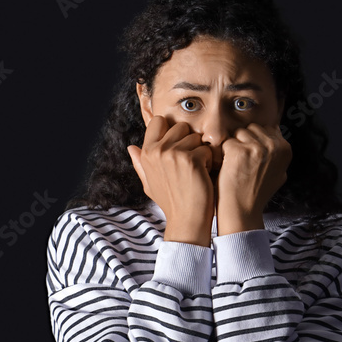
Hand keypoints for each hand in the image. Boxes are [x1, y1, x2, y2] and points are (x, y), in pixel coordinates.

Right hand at [128, 115, 214, 245]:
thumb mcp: (150, 183)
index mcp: (146, 153)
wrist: (186, 220)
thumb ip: (141, 164)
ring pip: (195, 136)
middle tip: (189, 162)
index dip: (172, 131)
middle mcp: (158, 150)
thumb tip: (131, 147)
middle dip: (189, 141)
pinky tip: (203, 175)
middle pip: (180, 126)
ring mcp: (174, 154)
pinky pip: (206, 148)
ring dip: (200, 151)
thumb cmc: (170, 202)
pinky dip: (209, 160)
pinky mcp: (191, 160)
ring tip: (196, 171)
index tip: (178, 147)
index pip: (159, 121)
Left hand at [215, 123, 291, 234]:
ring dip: (234, 146)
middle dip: (245, 141)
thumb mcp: (279, 173)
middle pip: (252, 128)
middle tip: (243, 162)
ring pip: (238, 133)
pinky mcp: (238, 151)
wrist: (243, 210)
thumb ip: (278, 153)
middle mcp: (273, 146)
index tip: (252, 157)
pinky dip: (224, 154)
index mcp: (285, 149)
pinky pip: (227, 142)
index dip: (256, 141)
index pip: (267, 129)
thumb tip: (275, 132)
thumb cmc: (257, 194)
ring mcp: (256, 147)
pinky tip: (228, 168)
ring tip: (236, 165)